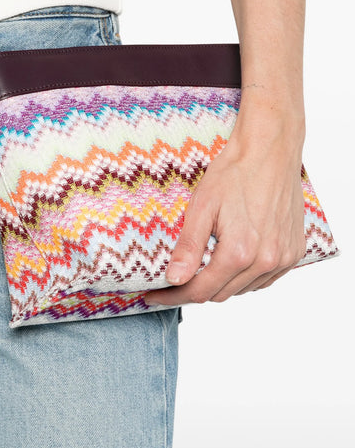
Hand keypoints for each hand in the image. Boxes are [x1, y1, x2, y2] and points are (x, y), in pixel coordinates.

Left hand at [143, 115, 306, 306]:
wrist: (269, 151)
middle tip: (172, 282)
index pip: (200, 291)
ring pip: (243, 290)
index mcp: (239, 252)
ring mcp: (283, 258)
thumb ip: (188, 246)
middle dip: (194, 291)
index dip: (174, 296)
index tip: (154, 296)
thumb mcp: (202, 207)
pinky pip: (265, 279)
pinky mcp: (294, 252)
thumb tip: (174, 279)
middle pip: (221, 294)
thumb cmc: (233, 174)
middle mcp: (265, 261)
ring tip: (202, 269)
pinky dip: (245, 278)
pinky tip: (231, 264)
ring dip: (221, 285)